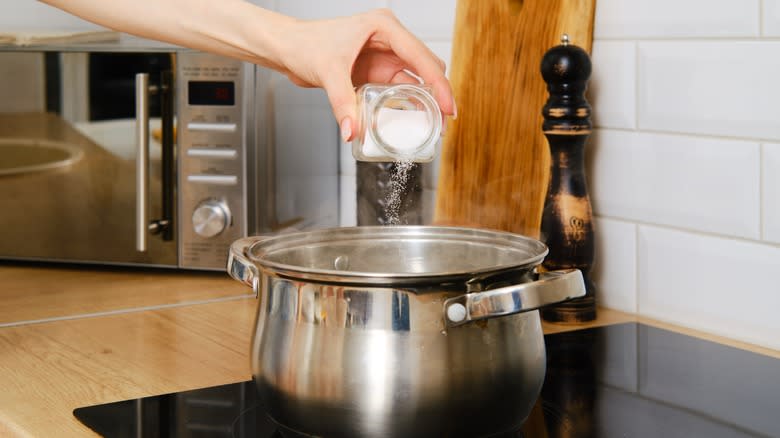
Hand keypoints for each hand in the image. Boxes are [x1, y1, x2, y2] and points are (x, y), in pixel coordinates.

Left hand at [274, 9, 455, 140]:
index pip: (421, 56)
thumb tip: (353, 130)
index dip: (439, 84)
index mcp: (384, 27)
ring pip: (417, 79)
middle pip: (427, 67)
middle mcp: (389, 39)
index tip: (448, 107)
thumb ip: (342, 103)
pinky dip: (409, 104)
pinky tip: (414, 120)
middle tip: (443, 122)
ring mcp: (384, 56)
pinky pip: (400, 89)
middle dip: (438, 95)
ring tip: (433, 126)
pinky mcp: (376, 71)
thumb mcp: (327, 72)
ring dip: (426, 101)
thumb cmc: (305, 44)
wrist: (287, 48)